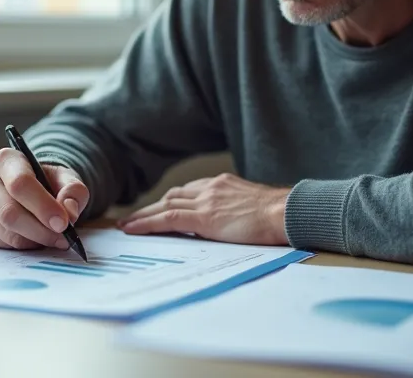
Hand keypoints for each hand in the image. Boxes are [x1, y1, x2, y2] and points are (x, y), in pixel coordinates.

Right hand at [0, 148, 89, 249]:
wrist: (31, 187)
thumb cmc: (47, 182)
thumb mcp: (67, 179)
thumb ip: (73, 192)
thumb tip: (69, 213)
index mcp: (7, 159)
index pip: (20, 184)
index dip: (43, 207)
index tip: (63, 223)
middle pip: (10, 212)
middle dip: (40, 230)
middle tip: (63, 238)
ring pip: (6, 232)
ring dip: (34, 241)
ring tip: (52, 237)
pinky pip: (0, 243)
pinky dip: (22, 245)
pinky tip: (34, 237)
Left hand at [118, 173, 289, 245]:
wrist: (286, 212)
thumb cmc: (278, 214)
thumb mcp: (252, 206)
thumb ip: (234, 209)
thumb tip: (227, 222)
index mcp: (222, 184)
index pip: (189, 192)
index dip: (170, 201)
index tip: (159, 209)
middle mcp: (210, 188)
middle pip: (173, 196)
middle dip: (152, 207)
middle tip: (134, 218)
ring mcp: (206, 201)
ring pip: (165, 206)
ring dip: (143, 215)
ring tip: (127, 225)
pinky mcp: (204, 217)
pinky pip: (167, 218)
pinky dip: (147, 223)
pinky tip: (132, 229)